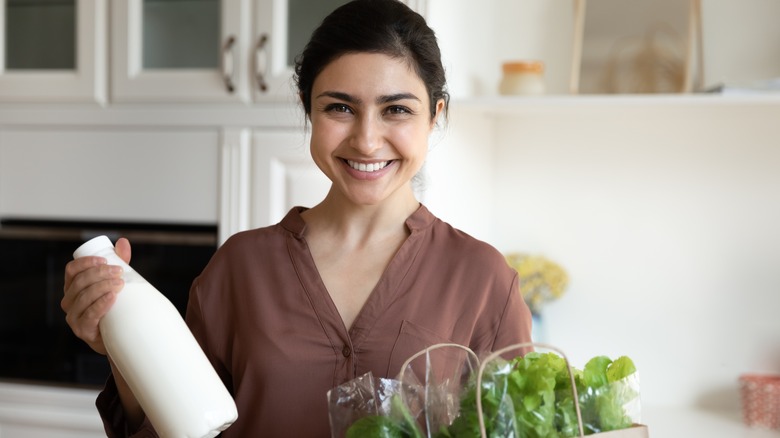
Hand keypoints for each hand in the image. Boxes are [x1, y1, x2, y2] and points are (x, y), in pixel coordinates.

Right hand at [61, 238, 131, 354]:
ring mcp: (73, 316)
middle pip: (80, 282)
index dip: (86, 262)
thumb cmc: (114, 307)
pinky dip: (101, 304)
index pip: (72, 270)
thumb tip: (122, 242)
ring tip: (120, 283)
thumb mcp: (115, 282)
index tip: (105, 260)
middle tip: (119, 271)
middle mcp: (69, 301)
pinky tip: (112, 297)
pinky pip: (90, 315)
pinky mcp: (82, 330)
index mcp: (73, 287)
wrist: (118, 337)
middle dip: (100, 274)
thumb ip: (119, 262)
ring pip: (84, 297)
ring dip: (102, 287)